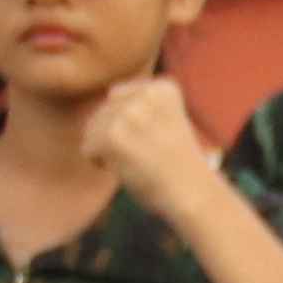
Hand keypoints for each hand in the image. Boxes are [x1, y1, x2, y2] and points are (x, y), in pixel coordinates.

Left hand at [78, 74, 221, 210]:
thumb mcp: (169, 118)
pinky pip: (89, 148)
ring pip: (93, 128)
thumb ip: (142, 101)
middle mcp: (146, 94)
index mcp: (163, 87)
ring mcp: (129, 113)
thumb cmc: (178, 164)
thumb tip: (109, 91)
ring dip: (108, 150)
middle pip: (104, 110)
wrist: (193, 195)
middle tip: (146, 156)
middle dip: (116, 136)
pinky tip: (127, 170)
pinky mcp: (113, 135)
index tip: (156, 140)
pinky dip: (102, 163)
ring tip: (137, 162)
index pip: (120, 96)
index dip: (131, 124)